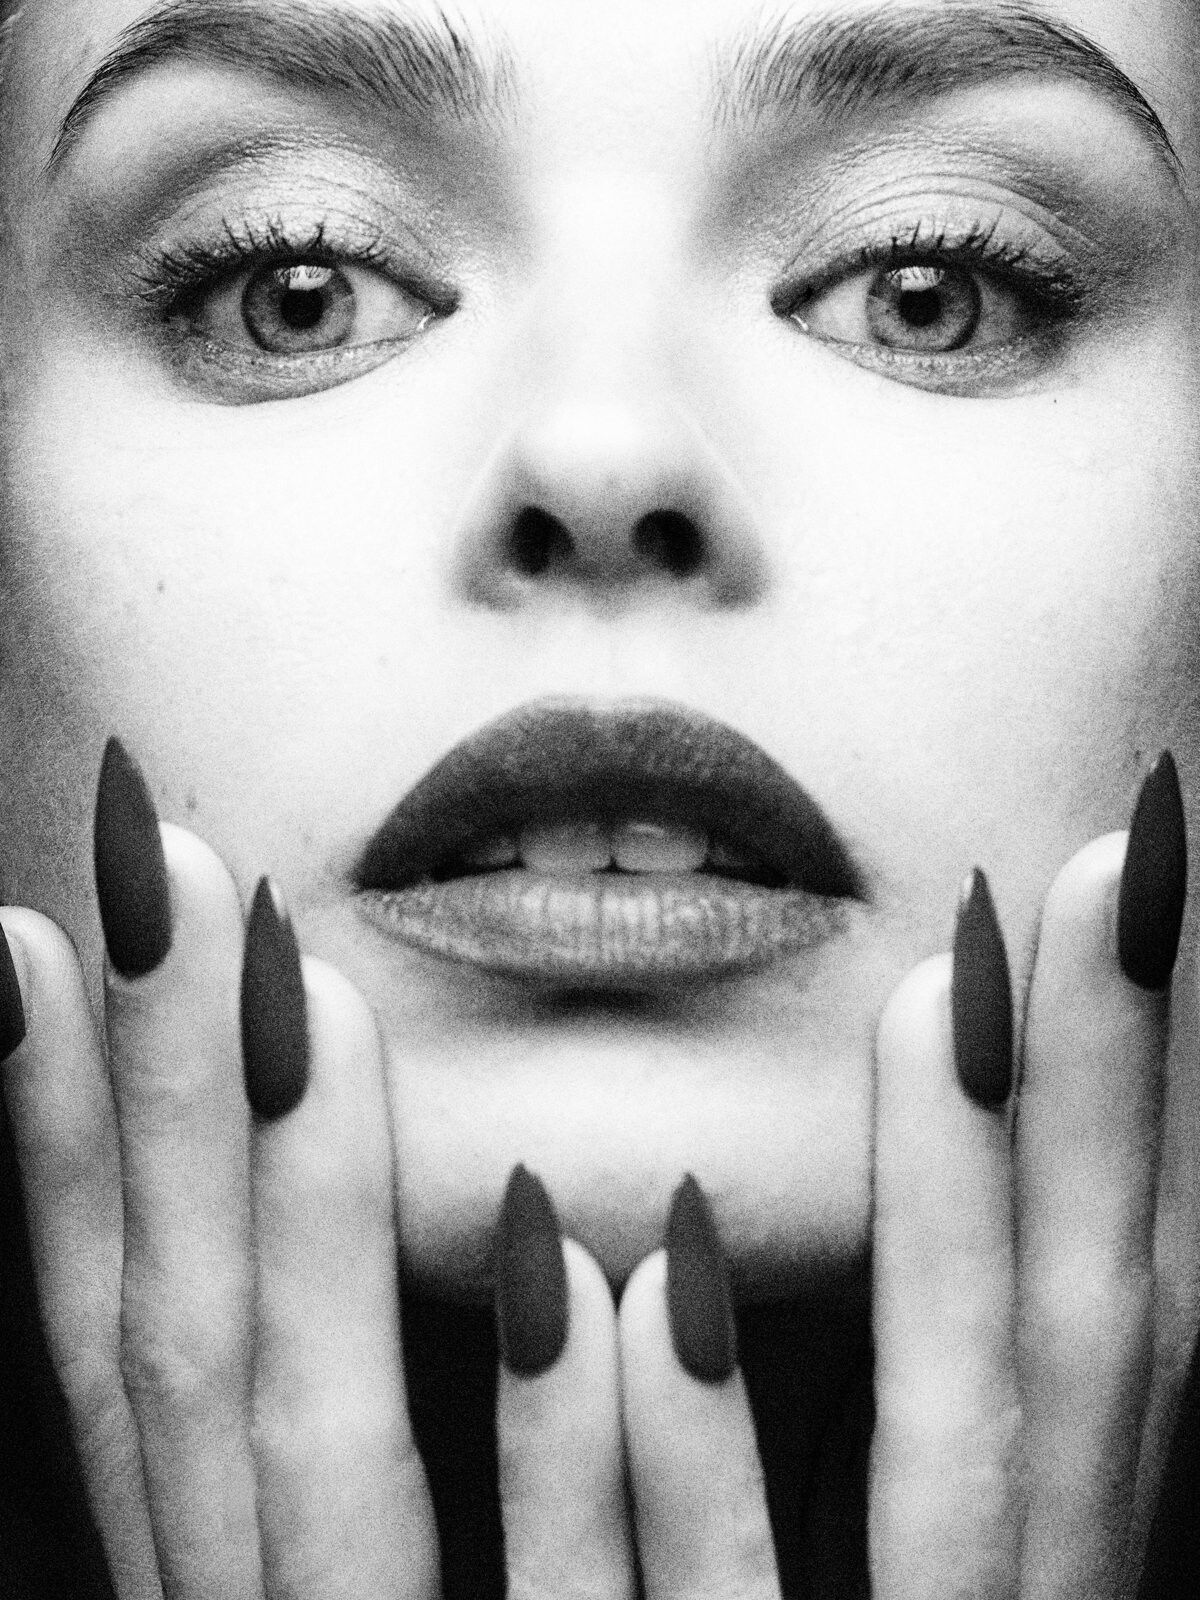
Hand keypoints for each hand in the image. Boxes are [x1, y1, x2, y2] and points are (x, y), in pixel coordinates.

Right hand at [0, 740, 635, 1599]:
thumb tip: (436, 1208)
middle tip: (141, 871)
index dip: (49, 1144)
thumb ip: (365, 1429)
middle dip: (155, 1099)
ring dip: (301, 1214)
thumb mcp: (388, 1586)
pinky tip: (561, 1256)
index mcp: (248, 1594)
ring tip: (304, 988)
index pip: (124, 1343)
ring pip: (328, 1459)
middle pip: (193, 1350)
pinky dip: (550, 1449)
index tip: (21, 946)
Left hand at [612, 755, 1190, 1597]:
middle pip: (1063, 1351)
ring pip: (939, 1468)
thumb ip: (818, 1419)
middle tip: (1112, 873)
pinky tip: (639, 1265)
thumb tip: (744, 1206)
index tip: (1121, 883)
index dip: (1128, 1103)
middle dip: (1098, 1108)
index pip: (1093, 1314)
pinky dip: (687, 1459)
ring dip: (950, 1216)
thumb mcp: (825, 1568)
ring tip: (944, 987)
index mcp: (1017, 1575)